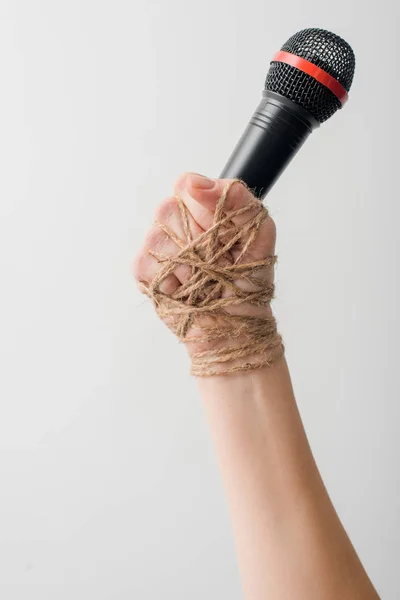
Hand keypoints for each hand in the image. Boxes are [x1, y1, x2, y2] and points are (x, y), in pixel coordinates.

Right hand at [133, 173, 282, 375]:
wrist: (235, 326)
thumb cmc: (248, 282)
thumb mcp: (259, 233)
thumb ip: (235, 198)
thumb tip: (195, 183)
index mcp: (205, 209)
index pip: (187, 186)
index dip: (201, 207)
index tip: (219, 229)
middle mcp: (180, 224)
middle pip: (167, 209)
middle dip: (195, 237)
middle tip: (214, 258)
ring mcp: (160, 248)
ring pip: (156, 237)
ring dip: (185, 262)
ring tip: (202, 278)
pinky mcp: (146, 272)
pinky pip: (145, 262)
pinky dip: (169, 279)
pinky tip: (185, 288)